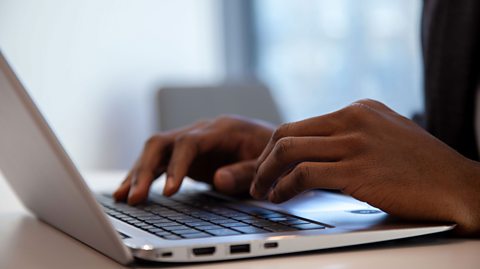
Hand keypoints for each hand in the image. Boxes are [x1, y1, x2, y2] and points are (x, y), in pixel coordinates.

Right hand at [114, 115, 273, 204]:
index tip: (169, 192)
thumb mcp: (264, 165)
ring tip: (122, 196)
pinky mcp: (187, 153)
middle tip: (135, 197)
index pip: (189, 142)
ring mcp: (192, 140)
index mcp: (222, 129)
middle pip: (163, 142)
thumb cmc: (271, 154)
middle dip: (145, 170)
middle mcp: (202, 131)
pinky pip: (160, 161)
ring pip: (155, 151)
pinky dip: (145, 175)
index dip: (176, 166)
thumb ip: (244, 172)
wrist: (273, 145)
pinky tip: (130, 190)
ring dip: (138, 173)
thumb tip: (218, 180)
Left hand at [250, 99, 479, 234]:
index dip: (277, 147)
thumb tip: (319, 151)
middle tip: (257, 179)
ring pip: (290, 149)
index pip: (302, 123)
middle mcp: (354, 119)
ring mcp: (356, 143)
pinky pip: (304, 174)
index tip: (269, 165)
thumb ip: (354, 136)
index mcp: (359, 109)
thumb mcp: (386, 136)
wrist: (460, 187)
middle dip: (264, 158)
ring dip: (267, 173)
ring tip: (262, 191)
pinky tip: (282, 197)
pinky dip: (285, 187)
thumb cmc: (424, 168)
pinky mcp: (357, 170)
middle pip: (287, 131)